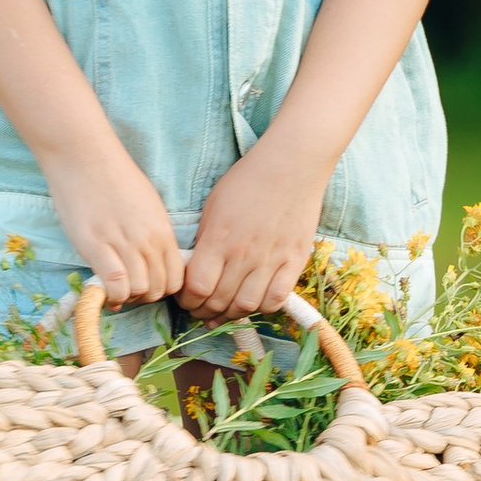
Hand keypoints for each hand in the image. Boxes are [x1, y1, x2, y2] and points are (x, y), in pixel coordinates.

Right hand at [43, 141, 185, 308]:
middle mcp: (148, 241)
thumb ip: (153, 234)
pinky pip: (115, 285)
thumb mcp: (148, 206)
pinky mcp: (97, 246)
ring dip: (126, 296)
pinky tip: (102, 287)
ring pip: (138, 291)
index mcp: (163, 231)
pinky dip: (111, 294)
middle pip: (158, 289)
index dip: (162, 289)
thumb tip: (152, 261)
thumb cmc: (114, 178)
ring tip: (113, 286)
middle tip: (127, 288)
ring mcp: (124, 244)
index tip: (146, 284)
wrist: (85, 157)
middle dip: (144, 296)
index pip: (177, 279)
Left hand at [179, 141, 329, 322]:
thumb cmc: (248, 180)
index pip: (197, 288)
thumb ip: (205, 240)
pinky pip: (277, 298)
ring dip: (230, 315)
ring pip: (247, 306)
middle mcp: (244, 254)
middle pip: (219, 301)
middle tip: (200, 312)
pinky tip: (254, 303)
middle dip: (204, 312)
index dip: (187, 300)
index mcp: (219, 239)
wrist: (292, 165)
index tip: (186, 298)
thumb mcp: (213, 206)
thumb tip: (196, 269)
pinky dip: (262, 308)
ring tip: (223, 313)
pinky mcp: (295, 260)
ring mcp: (271, 260)